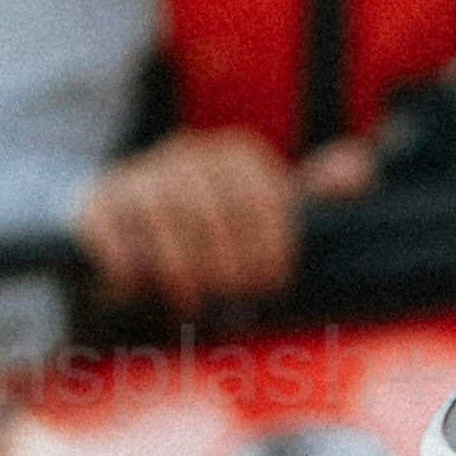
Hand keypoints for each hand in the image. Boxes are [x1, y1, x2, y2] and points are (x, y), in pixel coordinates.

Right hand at [69, 125, 375, 312]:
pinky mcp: (96, 201)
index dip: (270, 247)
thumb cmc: (213, 229)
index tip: (271, 283)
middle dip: (229, 265)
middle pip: (214, 212)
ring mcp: (139, 173)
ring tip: (192, 302)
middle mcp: (187, 153)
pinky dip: (128, 263)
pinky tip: (139, 287)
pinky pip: (112, 230)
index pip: (260, 199)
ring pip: (165, 220)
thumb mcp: (268, 211)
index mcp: (234, 155)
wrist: (128, 227)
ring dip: (182, 270)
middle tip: (233, 298)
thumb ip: (315, 193)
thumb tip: (359, 166)